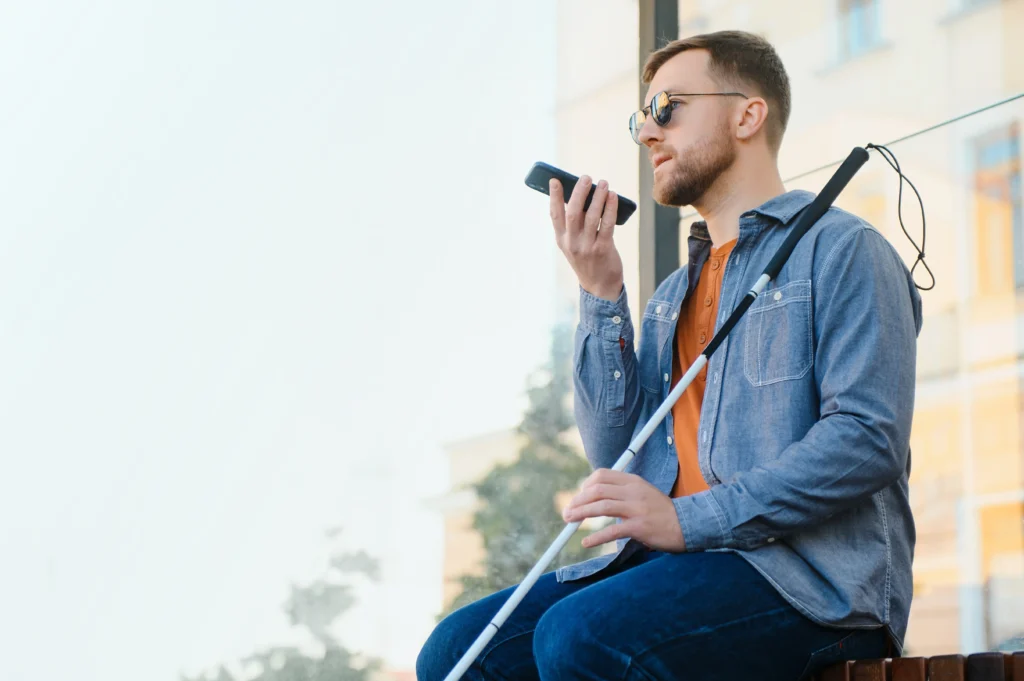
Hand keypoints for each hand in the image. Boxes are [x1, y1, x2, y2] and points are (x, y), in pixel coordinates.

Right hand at [549, 176, 623, 301]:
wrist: (599, 287)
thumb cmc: (588, 260)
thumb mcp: (574, 245)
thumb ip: (574, 225)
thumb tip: (583, 196)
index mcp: (562, 239)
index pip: (555, 215)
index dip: (554, 196)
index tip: (555, 180)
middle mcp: (572, 243)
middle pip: (573, 213)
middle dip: (579, 193)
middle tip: (586, 178)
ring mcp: (587, 247)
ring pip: (591, 217)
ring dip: (598, 197)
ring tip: (603, 183)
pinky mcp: (603, 249)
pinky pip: (607, 225)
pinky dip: (610, 208)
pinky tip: (613, 197)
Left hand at [561, 469, 685, 551]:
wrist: (687, 524)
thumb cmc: (661, 511)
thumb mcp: (643, 493)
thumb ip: (623, 491)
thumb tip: (596, 496)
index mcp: (633, 481)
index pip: (601, 476)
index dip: (585, 485)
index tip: (578, 497)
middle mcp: (633, 491)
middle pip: (597, 490)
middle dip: (577, 501)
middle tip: (566, 512)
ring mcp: (637, 508)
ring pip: (602, 506)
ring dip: (581, 514)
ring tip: (569, 521)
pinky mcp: (640, 527)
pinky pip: (613, 531)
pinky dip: (596, 537)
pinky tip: (586, 542)